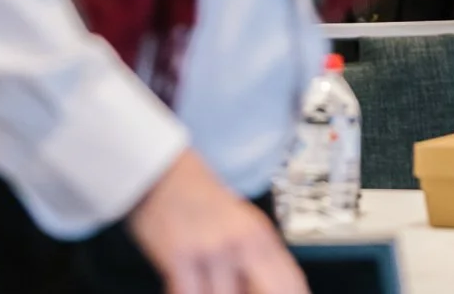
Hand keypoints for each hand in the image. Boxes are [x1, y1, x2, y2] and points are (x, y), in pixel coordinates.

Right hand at [128, 149, 307, 293]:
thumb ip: (258, 259)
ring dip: (211, 292)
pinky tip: (183, 284)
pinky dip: (186, 293)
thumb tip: (271, 288)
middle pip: (267, 292)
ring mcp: (212, 250)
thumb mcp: (241, 224)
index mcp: (261, 237)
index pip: (290, 284)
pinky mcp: (179, 256)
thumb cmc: (199, 199)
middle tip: (234, 289)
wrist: (163, 171)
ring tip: (204, 281)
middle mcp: (242, 243)